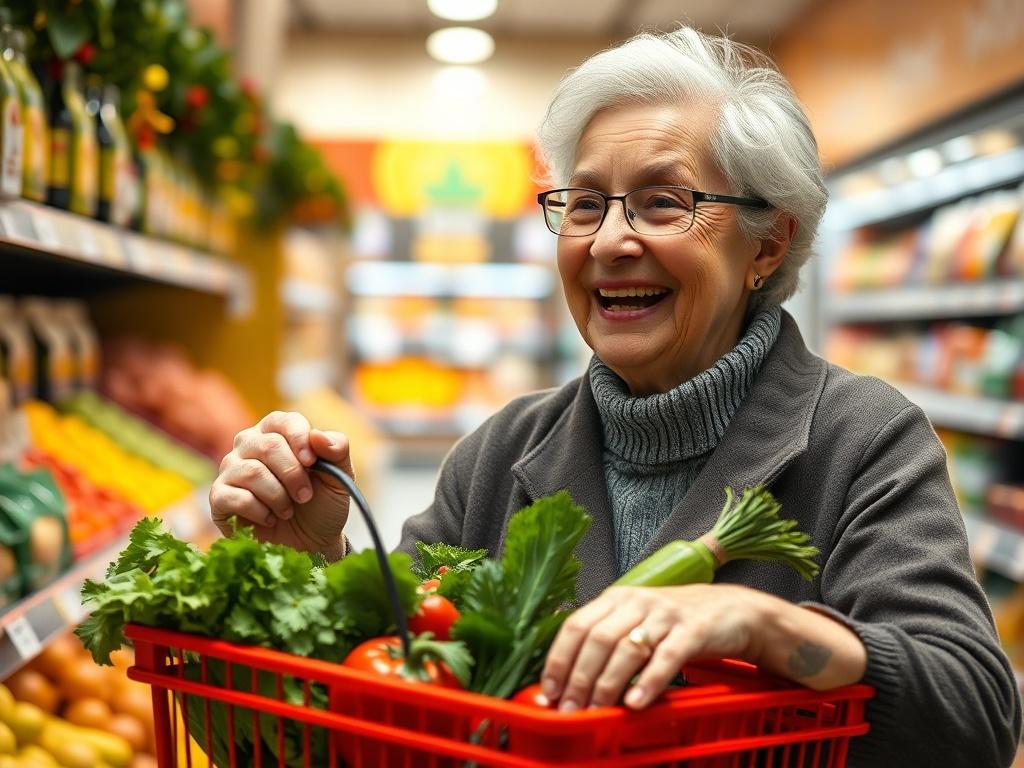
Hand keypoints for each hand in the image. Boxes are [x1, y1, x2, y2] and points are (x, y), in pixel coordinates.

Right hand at [209, 411, 352, 558]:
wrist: (311, 542)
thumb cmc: (323, 503)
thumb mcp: (340, 476)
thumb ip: (337, 450)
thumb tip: (318, 436)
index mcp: (277, 432)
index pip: (281, 422)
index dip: (298, 439)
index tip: (312, 463)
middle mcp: (249, 445)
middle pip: (267, 446)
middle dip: (292, 475)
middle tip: (305, 496)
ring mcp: (231, 470)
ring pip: (251, 472)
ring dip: (277, 496)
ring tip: (288, 510)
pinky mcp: (219, 497)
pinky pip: (232, 497)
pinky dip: (258, 512)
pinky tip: (270, 519)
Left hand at [540, 584, 765, 711]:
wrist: (734, 610)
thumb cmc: (676, 622)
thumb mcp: (637, 621)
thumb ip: (607, 642)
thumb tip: (569, 680)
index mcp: (616, 598)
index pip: (576, 625)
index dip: (559, 659)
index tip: (549, 691)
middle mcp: (637, 601)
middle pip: (597, 639)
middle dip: (579, 678)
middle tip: (570, 709)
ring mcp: (666, 614)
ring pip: (627, 648)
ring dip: (607, 684)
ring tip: (596, 711)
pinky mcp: (694, 630)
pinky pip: (667, 657)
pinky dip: (648, 682)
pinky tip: (635, 703)